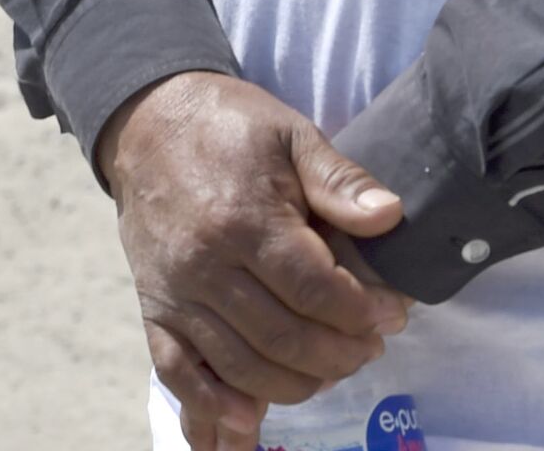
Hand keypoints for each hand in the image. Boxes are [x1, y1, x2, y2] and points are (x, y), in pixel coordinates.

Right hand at [99, 73, 410, 450]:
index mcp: (246, 217)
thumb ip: (339, 180)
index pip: (312, 288)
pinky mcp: (154, 311)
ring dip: (295, 383)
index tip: (393, 314)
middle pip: (282, 336)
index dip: (359, 310)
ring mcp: (176, 294)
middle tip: (370, 347)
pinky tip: (248, 421)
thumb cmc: (232, 127)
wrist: (150, 123)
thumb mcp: (293, 134)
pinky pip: (179, 374)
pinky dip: (212, 407)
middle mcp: (206, 265)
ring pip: (241, 366)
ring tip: (332, 369)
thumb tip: (390, 215)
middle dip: (338, 353)